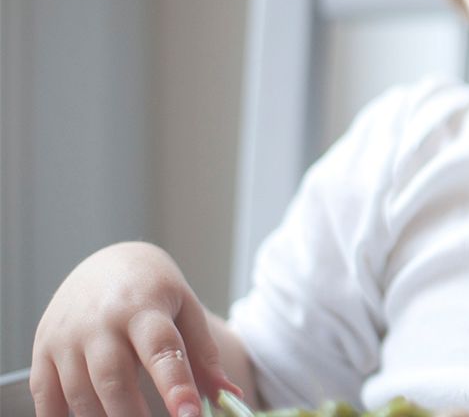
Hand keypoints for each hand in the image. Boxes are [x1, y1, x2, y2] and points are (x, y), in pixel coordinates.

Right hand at [32, 242, 240, 416]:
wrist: (108, 262)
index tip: (189, 415)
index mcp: (143, 308)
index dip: (176, 386)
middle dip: (132, 415)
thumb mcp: (187, 310)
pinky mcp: (42, 348)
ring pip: (79, 392)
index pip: (162, 350)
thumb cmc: (154, 291)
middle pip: (113, 379)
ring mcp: (66, 336)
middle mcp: (100, 321)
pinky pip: (44, 395)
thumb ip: (205, 356)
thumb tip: (231, 396)